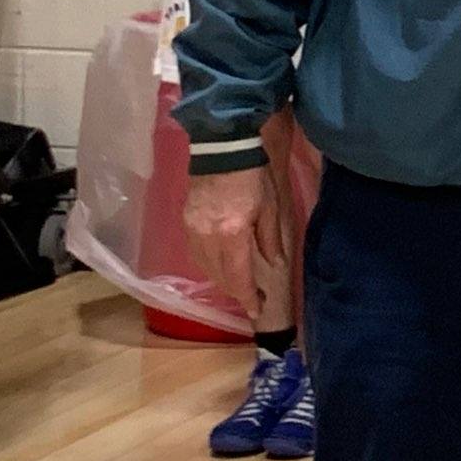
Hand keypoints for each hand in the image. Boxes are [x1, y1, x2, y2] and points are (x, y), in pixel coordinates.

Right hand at [183, 166, 283, 315]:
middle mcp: (208, 237)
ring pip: (205, 267)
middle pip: (220, 276)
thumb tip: (274, 264)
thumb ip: (270, 239)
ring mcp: (193, 230)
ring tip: (237, 284)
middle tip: (252, 297)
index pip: (238, 276)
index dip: (247, 297)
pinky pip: (196, 253)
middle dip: (235, 290)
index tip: (256, 310)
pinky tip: (219, 264)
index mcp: (232, 234)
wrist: (223, 150)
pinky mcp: (186, 222)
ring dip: (221, 279)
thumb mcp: (271, 207)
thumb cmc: (253, 177)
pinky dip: (209, 264)